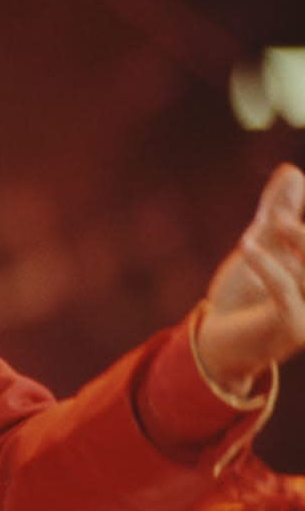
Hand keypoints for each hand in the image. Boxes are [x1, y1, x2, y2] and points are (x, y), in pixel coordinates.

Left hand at [196, 163, 304, 393]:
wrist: (215, 340)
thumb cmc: (244, 294)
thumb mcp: (264, 243)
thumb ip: (280, 210)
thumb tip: (293, 171)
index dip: (304, 236)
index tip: (284, 218)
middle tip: (278, 219)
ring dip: (296, 243)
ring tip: (270, 224)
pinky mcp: (293, 330)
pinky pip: (286, 294)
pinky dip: (270, 266)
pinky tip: (248, 244)